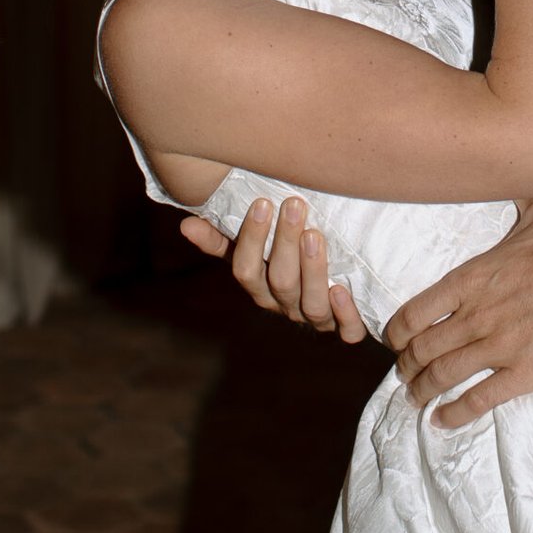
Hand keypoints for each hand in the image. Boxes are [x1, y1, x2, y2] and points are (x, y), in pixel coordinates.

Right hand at [182, 195, 366, 340]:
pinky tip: (342, 290)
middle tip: (294, 205)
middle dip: (286, 243)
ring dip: (313, 270)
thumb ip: (221, 240)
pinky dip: (345, 313)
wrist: (339, 291)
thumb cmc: (286, 261)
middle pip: (281, 281)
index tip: (262, 203)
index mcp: (260, 287)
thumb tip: (186, 225)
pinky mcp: (345, 327)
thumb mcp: (252, 251)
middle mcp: (285, 305)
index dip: (252, 239)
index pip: (246, 270)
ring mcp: (315, 318)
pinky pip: (346, 330)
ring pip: (311, 304)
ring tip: (315, 235)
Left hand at [385, 194, 532, 427]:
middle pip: (423, 350)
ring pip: (443, 377)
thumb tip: (511, 170)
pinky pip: (479, 400)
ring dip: (423, 391)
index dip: (397, 333)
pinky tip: (443, 420)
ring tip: (416, 398)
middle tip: (405, 373)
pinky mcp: (523, 374)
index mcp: (469, 281)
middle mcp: (474, 317)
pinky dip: (455, 413)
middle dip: (407, 366)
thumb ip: (515, 197)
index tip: (395, 341)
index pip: (414, 313)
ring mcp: (497, 348)